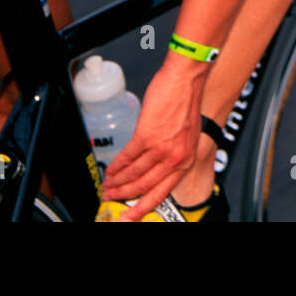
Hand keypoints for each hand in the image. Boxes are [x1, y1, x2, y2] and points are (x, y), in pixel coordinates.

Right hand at [98, 57, 206, 220]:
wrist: (186, 78)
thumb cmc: (186, 101)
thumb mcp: (187, 135)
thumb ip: (173, 153)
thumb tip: (154, 166)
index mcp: (187, 159)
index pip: (163, 192)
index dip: (144, 207)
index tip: (131, 216)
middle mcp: (176, 157)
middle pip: (145, 187)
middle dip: (125, 197)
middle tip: (111, 199)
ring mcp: (161, 148)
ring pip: (134, 174)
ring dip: (118, 182)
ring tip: (108, 185)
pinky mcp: (147, 135)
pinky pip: (127, 157)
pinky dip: (117, 166)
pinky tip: (111, 170)